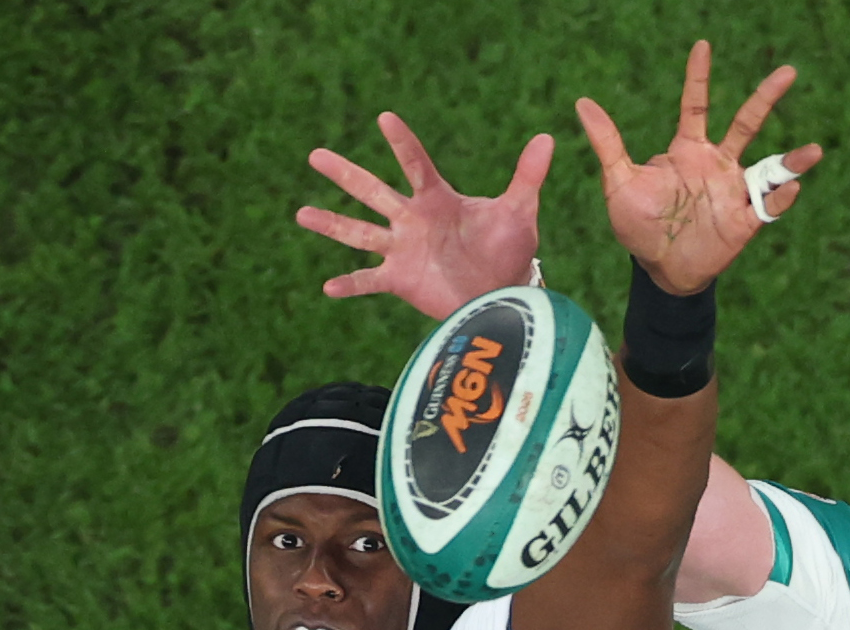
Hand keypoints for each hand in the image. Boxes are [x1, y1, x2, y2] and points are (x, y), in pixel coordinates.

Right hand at [296, 111, 552, 318]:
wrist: (501, 291)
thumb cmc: (509, 249)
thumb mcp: (518, 211)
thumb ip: (527, 176)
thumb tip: (548, 137)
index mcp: (437, 198)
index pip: (416, 164)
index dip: (402, 142)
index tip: (385, 118)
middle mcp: (412, 219)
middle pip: (372, 191)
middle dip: (345, 174)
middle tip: (315, 154)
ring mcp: (402, 248)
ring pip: (359, 232)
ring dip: (331, 224)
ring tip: (301, 213)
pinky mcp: (400, 279)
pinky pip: (369, 280)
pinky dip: (350, 285)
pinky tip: (327, 288)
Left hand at [575, 41, 822, 295]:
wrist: (659, 270)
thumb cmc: (640, 226)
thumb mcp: (619, 182)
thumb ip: (608, 144)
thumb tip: (582, 102)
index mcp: (688, 150)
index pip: (696, 104)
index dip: (698, 76)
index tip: (702, 45)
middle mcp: (717, 164)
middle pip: (746, 124)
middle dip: (766, 98)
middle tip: (788, 72)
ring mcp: (734, 192)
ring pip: (770, 168)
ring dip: (793, 161)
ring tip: (814, 152)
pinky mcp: (744, 222)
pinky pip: (768, 208)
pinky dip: (781, 200)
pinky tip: (790, 190)